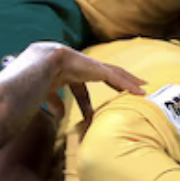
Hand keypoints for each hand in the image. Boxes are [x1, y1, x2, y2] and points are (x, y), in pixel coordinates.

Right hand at [31, 43, 146, 119]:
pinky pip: (116, 78)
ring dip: (129, 81)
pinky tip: (139, 92)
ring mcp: (90, 66)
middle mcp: (82, 67)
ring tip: (143, 88)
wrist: (40, 64)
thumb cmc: (36, 78)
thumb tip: (60, 116)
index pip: (83, 84)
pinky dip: (128, 85)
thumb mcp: (46, 94)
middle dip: (119, 81)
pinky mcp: (97, 69)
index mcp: (68, 72)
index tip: (98, 106)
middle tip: (132, 87)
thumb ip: (55, 103)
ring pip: (115, 73)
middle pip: (106, 73)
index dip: (91, 96)